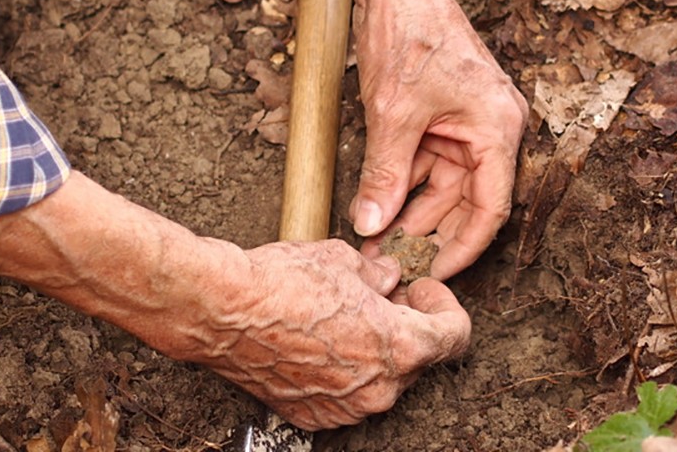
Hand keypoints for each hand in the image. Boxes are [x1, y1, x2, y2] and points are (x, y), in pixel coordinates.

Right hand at [200, 239, 470, 429]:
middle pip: (417, 358)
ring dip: (374, 350)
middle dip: (406, 324)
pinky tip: (319, 340)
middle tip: (380, 295)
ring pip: (381, 379)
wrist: (220, 311)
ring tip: (342, 316)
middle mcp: (379, 389)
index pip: (456, 335)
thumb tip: (389, 278)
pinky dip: (343, 370)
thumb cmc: (281, 282)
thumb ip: (380, 275)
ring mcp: (345, 409)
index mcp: (400, 348)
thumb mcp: (344, 260)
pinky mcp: (313, 416)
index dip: (443, 305)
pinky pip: (346, 394)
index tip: (421, 291)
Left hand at [351, 0, 527, 279]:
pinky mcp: (445, 115)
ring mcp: (469, 121)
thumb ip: (385, 175)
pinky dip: (405, 184)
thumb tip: (371, 226)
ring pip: (445, 185)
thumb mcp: (393, 115)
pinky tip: (377, 208)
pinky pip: (430, 162)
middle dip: (429, 234)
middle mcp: (493, 128)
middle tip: (392, 263)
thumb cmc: (409, 33)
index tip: (432, 274)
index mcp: (499, 128)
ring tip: (376, 241)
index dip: (463, 248)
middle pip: (468, 201)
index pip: (491, 208)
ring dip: (412, 212)